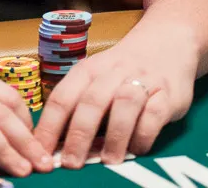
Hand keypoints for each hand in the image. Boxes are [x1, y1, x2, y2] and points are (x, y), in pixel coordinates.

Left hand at [34, 26, 197, 168]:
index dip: (49, 127)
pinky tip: (136, 150)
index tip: (40, 152)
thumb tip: (55, 145)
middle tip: (71, 163)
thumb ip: (79, 107)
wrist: (165, 44)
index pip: (61, 98)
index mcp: (87, 70)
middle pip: (91, 102)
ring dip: (114, 136)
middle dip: (79, 135)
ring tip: (108, 161)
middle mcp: (112, 73)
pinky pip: (154, 114)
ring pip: (124, 105)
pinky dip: (144, 134)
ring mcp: (141, 81)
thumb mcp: (96, 80)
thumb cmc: (121, 72)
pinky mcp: (167, 94)